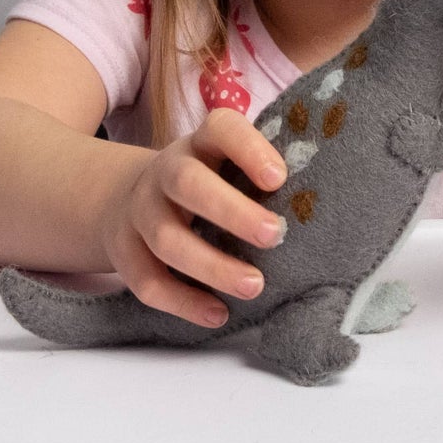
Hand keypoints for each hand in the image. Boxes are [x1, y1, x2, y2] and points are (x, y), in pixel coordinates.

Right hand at [96, 109, 287, 328]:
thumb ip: (261, 176)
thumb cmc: (207, 182)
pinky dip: (183, 302)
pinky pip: (148, 281)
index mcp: (201, 143)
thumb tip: (318, 204)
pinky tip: (218, 313)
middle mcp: (166, 170)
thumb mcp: (226, 164)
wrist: (132, 196)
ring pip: (168, 239)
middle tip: (276, 236)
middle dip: (233, 211)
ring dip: (213, 266)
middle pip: (188, 182)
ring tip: (255, 285)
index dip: (249, 149)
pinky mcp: (125, 251)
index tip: (280, 177)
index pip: (221, 128)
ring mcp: (140, 210)